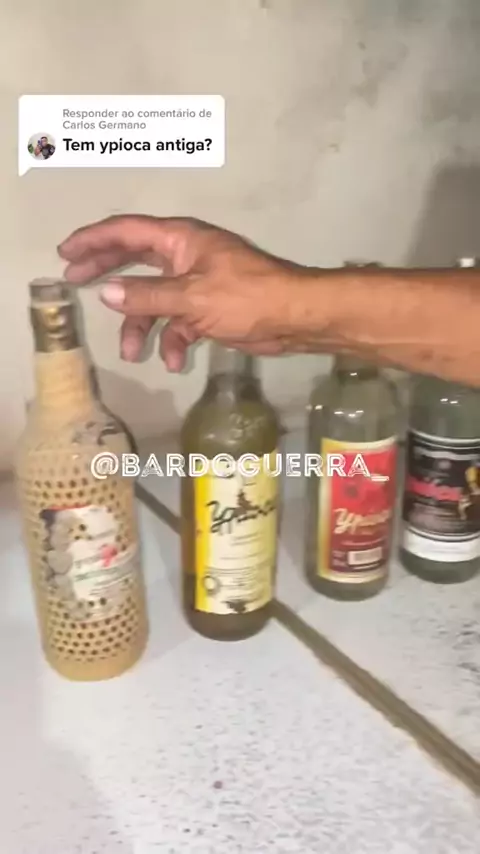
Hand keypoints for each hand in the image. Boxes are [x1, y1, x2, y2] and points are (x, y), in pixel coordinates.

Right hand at [58, 215, 304, 370]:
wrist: (293, 318)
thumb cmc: (246, 296)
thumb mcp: (191, 297)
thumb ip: (147, 296)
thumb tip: (107, 293)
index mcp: (180, 240)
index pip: (126, 232)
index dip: (93, 239)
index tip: (65, 253)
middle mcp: (184, 256)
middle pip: (134, 261)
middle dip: (106, 274)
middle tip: (75, 282)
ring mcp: (195, 283)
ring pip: (154, 301)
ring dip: (142, 327)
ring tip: (132, 354)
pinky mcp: (207, 309)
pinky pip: (178, 323)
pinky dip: (173, 342)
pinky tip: (175, 362)